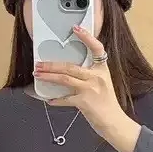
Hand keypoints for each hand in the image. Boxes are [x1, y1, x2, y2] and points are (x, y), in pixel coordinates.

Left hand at [34, 25, 140, 151]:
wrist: (114, 122)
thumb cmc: (107, 104)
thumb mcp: (102, 84)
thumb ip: (89, 75)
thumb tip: (68, 71)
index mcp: (102, 70)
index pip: (97, 48)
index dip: (87, 37)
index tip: (76, 28)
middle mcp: (96, 77)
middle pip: (70, 66)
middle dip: (51, 65)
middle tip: (39, 64)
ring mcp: (90, 89)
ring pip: (65, 79)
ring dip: (49, 76)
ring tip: (38, 74)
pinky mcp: (84, 102)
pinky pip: (65, 99)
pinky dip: (56, 100)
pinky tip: (49, 100)